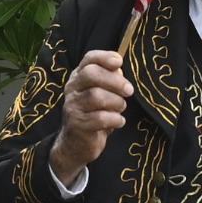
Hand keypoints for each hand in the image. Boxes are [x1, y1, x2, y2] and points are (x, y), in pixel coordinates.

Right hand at [49, 50, 132, 184]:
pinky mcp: (77, 125)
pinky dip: (115, 119)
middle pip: (91, 74)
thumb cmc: (93, 114)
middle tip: (129, 91)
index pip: (88, 59)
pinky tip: (118, 122)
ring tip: (121, 108)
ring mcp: (72, 107)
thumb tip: (118, 69)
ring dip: (116, 102)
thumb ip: (109, 79)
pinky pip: (100, 118)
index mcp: (78, 78)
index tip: (119, 62)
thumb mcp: (100, 93)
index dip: (105, 57)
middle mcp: (72, 89)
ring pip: (96, 96)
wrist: (76, 144)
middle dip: (115, 81)